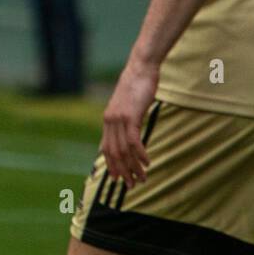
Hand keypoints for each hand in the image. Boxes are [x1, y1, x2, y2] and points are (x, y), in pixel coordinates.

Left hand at [100, 57, 158, 185]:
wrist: (140, 69)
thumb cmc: (137, 87)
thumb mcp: (127, 107)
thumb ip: (124, 122)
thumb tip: (127, 134)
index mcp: (108, 121)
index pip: (106, 149)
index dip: (112, 166)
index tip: (119, 180)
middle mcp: (110, 121)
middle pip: (114, 153)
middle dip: (123, 171)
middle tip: (133, 185)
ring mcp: (119, 118)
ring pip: (123, 150)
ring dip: (134, 166)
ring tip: (143, 178)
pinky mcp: (130, 115)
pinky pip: (134, 140)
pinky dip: (140, 154)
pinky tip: (148, 163)